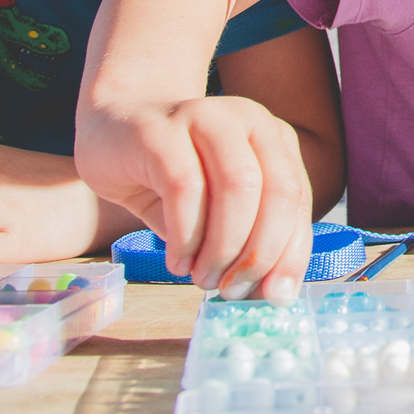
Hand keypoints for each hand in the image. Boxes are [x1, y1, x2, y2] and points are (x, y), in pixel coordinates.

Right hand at [77, 97, 313, 301]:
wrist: (115, 129)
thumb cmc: (172, 177)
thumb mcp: (219, 211)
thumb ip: (249, 242)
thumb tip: (273, 293)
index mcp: (273, 138)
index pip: (298, 198)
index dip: (292, 252)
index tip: (275, 296)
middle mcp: (248, 119)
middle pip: (277, 192)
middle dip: (261, 253)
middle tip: (233, 291)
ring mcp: (205, 117)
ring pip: (238, 188)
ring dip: (224, 247)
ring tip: (203, 278)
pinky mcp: (160, 132)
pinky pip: (185, 188)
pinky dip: (187, 236)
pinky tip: (177, 261)